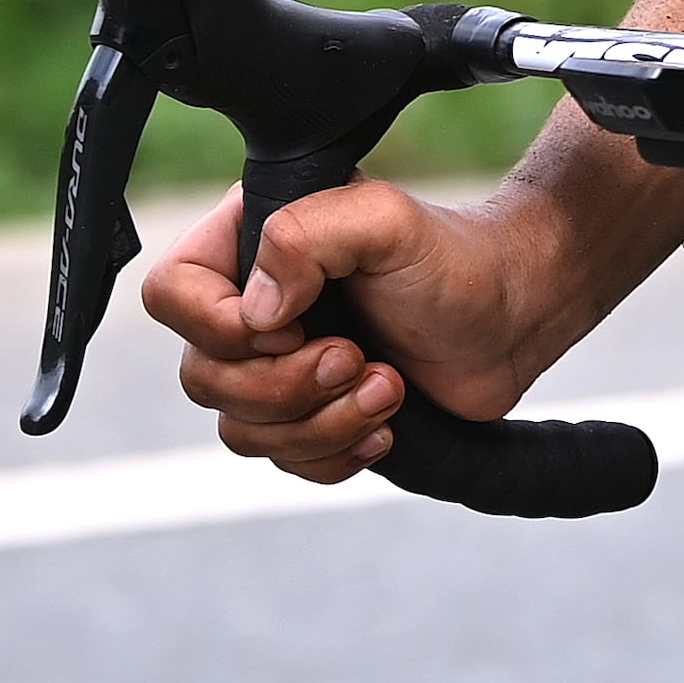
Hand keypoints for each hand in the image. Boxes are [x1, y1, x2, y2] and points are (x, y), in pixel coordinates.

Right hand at [141, 177, 549, 484]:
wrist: (512, 315)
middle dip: (287, 385)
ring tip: (389, 386)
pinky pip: (283, 462)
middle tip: (359, 358)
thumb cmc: (452, 258)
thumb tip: (256, 311)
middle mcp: (251, 307)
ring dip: (320, 423)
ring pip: (241, 430)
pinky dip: (333, 455)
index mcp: (250, 245)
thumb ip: (306, 235)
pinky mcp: (310, 415)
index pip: (172, 295)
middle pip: (203, 377)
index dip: (222, 327)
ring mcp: (277, 366)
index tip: (299, 322)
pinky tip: (384, 427)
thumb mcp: (385, 220)